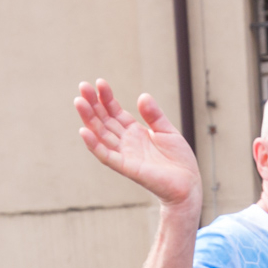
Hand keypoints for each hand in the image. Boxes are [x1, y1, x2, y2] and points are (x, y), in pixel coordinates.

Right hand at [75, 79, 199, 207]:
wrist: (188, 184)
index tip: (99, 82)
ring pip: (101, 135)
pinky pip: (107, 156)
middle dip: (93, 104)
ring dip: (89, 119)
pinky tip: (84, 131)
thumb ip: (154, 116)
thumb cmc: (179, 160)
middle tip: (82, 86)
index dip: (106, 98)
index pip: (115, 112)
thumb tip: (142, 96)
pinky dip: (94, 145)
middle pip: (104, 121)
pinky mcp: (127, 168)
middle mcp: (126, 142)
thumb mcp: (168, 131)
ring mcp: (125, 155)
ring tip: (79, 101)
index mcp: (135, 132)